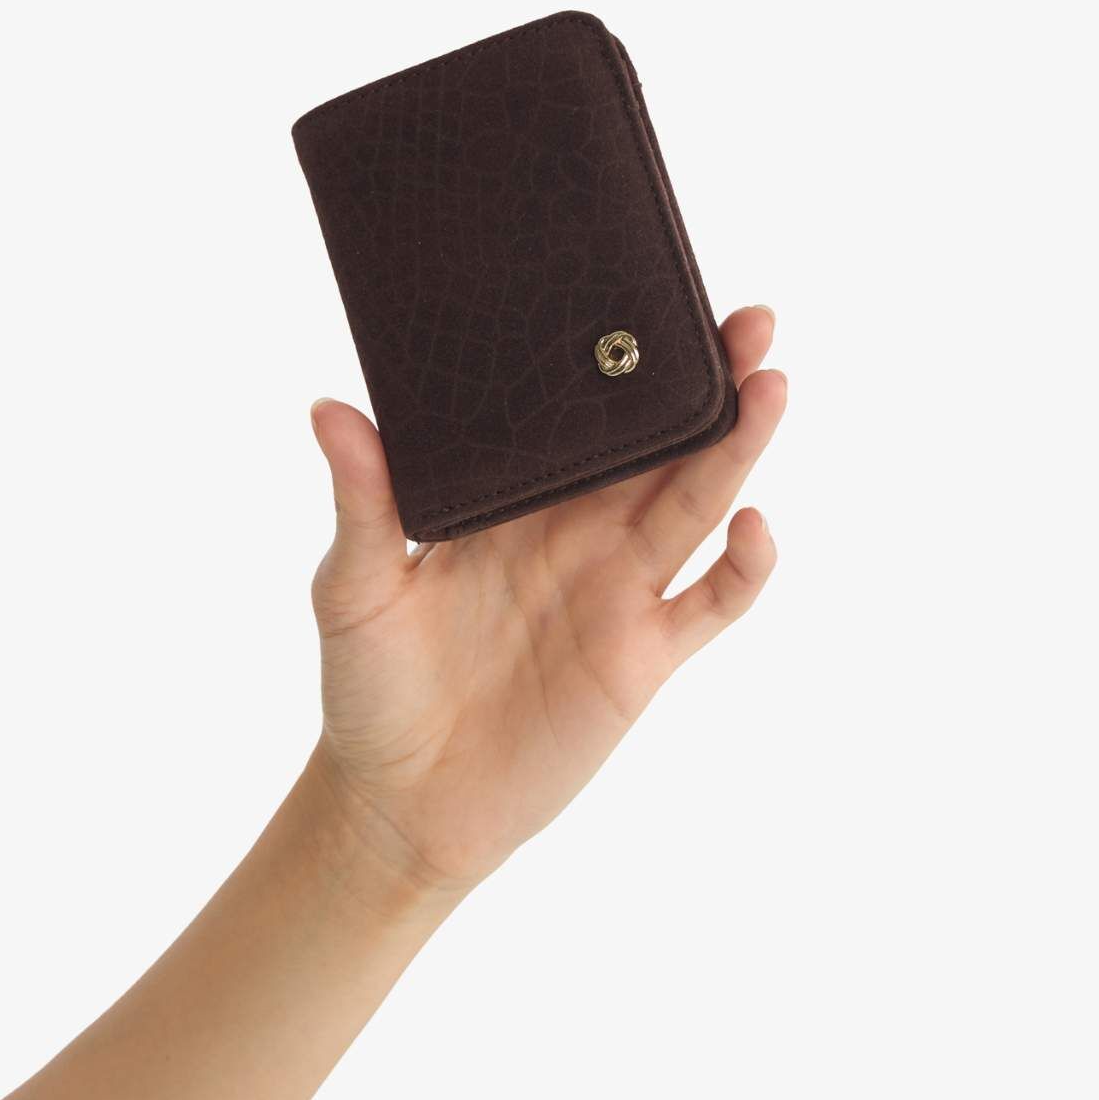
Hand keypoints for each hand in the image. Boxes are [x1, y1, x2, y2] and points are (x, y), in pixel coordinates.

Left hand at [304, 306, 785, 904]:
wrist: (397, 803)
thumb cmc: (368, 687)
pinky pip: (712, 604)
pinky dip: (745, 567)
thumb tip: (328, 409)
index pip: (580, 412)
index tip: (651, 295)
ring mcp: (617, 589)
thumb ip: (361, 501)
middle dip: (707, 380)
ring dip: (738, 448)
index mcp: (514, 497)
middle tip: (749, 319)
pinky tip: (755, 526)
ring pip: (695, 502)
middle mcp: (577, 530)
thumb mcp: (353, 586)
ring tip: (769, 385)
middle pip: (658, 442)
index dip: (621, 358)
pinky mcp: (643, 657)